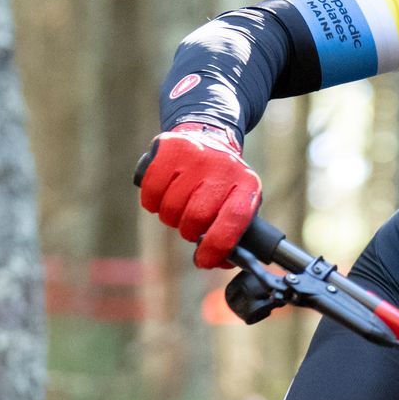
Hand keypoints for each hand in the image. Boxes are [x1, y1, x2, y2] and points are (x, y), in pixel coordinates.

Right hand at [139, 126, 261, 268]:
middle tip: (189, 226)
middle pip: (197, 216)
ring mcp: (197, 155)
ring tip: (178, 208)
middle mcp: (224, 167)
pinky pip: (152, 190)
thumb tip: (219, 263)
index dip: (216, 246)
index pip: (233, 220)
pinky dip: (152, 203)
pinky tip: (161, 197)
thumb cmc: (223, 184)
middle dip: (188, 231)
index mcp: (247, 186)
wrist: (209, 136)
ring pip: (171, 207)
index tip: (202, 260)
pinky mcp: (171, 148)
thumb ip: (233, 235)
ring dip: (170, 218)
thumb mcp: (239, 203)